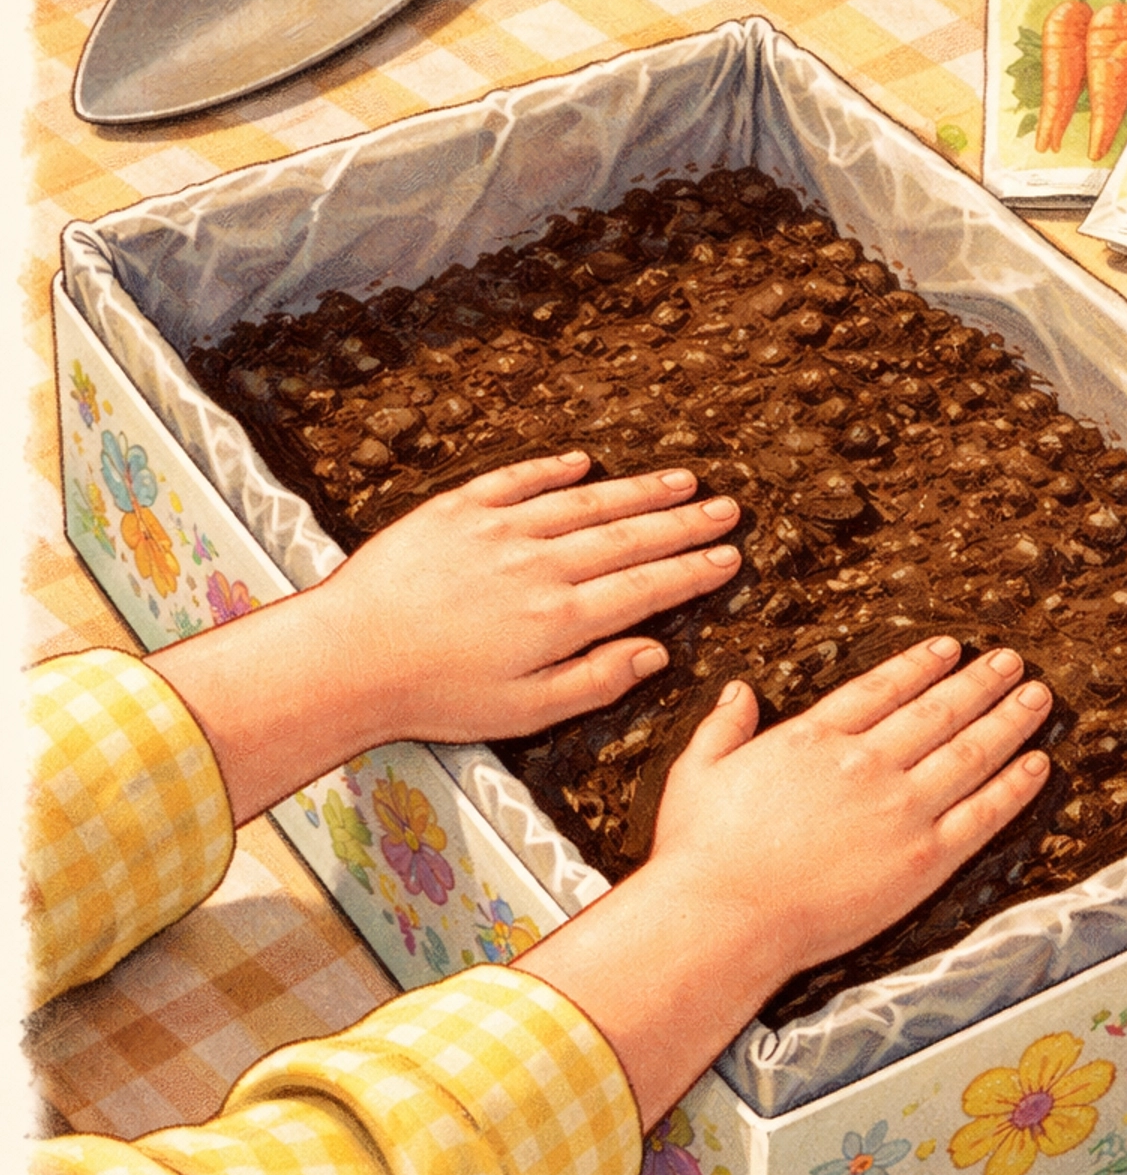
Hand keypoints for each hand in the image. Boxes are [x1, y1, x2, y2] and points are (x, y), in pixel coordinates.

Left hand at [314, 452, 740, 745]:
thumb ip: (596, 681)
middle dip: (684, 522)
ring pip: (584, 502)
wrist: (350, 655)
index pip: (646, 587)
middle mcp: (539, 565)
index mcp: (561, 619)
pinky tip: (585, 463)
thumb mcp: (525, 712)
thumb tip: (656, 654)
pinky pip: (519, 480)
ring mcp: (499, 530)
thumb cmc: (434, 695)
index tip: (729, 556)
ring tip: (681, 482)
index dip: (693, 570)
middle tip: (728, 508)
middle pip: (628, 536)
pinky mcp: (457, 511)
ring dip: (637, 490)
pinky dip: (555, 469)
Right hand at [521, 636, 1051, 1127]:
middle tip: (1011, 662)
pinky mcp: (923, 859)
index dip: (920, 666)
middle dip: (980, 683)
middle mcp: (866, 764)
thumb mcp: (698, 773)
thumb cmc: (700, 854)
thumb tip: (740, 692)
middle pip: (938, 711)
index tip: (948, 650)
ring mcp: (900, 810)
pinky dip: (1014, 787)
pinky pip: (982, 814)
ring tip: (1036, 697)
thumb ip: (723, 727)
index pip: (882, 689)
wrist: (724, 916)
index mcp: (814, 738)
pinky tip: (1037, 764)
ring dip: (1009, 720)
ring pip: (970, 752)